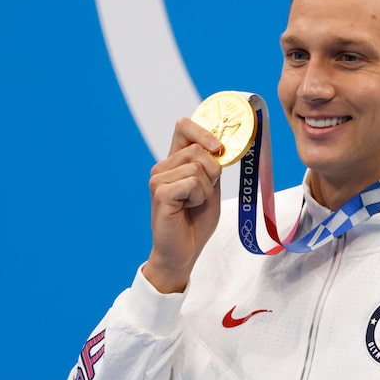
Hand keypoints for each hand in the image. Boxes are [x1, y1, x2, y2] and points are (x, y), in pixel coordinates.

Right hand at [141, 117, 223, 292]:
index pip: (184, 127)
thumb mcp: (210, 188)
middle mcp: (163, 166)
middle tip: (203, 195)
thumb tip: (220, 146)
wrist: (183, 252)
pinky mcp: (160, 192)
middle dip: (213, 172)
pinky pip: (192, 183)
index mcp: (174, 162)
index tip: (219, 147)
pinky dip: (198, 197)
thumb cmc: (195, 222)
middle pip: (199, 149)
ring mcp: (158, 179)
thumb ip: (212, 167)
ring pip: (198, 167)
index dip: (204, 131)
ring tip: (193, 204)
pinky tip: (187, 209)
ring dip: (206, 189)